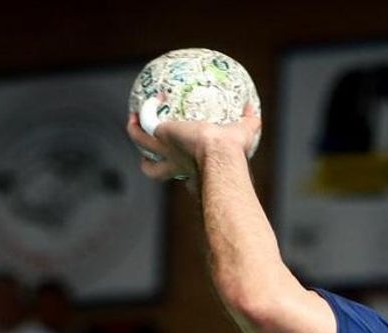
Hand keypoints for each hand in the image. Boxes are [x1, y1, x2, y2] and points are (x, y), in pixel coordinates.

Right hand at [126, 105, 261, 183]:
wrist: (219, 154)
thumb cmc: (233, 150)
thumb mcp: (243, 133)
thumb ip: (250, 121)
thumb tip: (253, 108)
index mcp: (192, 168)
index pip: (183, 174)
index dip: (180, 171)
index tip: (184, 160)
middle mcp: (175, 164)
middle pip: (153, 170)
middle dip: (148, 164)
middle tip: (148, 152)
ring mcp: (165, 152)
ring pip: (141, 145)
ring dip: (135, 133)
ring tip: (133, 119)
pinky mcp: (160, 137)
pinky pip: (143, 125)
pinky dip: (141, 115)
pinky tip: (142, 102)